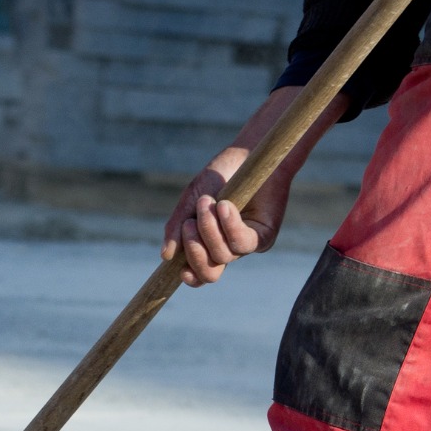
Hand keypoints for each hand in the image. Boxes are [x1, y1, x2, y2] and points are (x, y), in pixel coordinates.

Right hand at [161, 148, 285, 286]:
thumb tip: (166, 256)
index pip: (200, 273)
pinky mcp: (264, 236)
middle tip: (188, 224)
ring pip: (223, 256)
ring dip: (209, 230)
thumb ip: (177, 227)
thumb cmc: (220, 176)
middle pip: (210, 274)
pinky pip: (243, 243)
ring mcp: (246, 244)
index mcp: (209, 244)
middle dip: (195, 253)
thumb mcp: (191, 200)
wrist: (249, 153)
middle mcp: (228, 249)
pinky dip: (229, 226)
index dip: (190, 277)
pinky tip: (224, 205)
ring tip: (207, 201)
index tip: (179, 270)